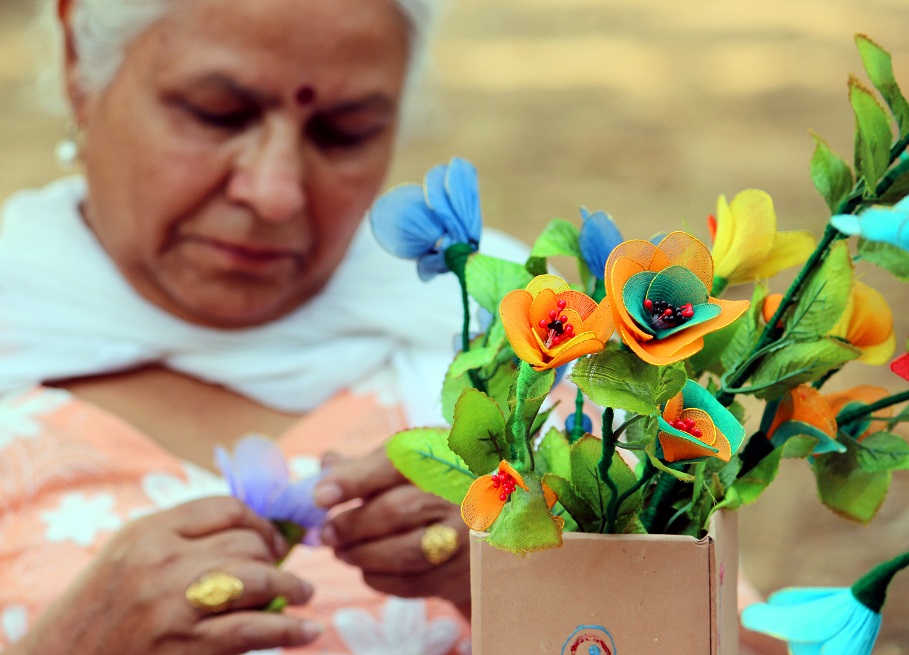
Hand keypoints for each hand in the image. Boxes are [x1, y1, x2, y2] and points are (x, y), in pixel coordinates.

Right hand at [10, 497, 320, 654]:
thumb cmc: (101, 608)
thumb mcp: (129, 554)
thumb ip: (182, 536)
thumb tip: (249, 531)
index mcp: (149, 531)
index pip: (226, 508)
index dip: (261, 522)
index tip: (273, 538)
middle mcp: (162, 560)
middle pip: (246, 543)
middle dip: (275, 556)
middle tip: (287, 570)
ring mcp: (175, 603)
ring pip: (257, 579)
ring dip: (292, 585)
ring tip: (305, 593)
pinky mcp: (186, 645)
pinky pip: (253, 629)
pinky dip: (289, 629)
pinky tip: (308, 630)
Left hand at [315, 448, 470, 615]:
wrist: (498, 520)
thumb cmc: (442, 483)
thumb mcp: (414, 461)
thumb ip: (368, 465)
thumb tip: (325, 464)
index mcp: (445, 454)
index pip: (396, 462)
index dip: (355, 479)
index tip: (320, 496)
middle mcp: (461, 491)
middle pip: (398, 510)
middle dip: (352, 525)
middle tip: (327, 533)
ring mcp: (467, 534)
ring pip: (406, 552)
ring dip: (362, 555)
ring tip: (342, 552)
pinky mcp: (464, 572)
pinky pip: (414, 583)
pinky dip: (380, 579)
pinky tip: (367, 570)